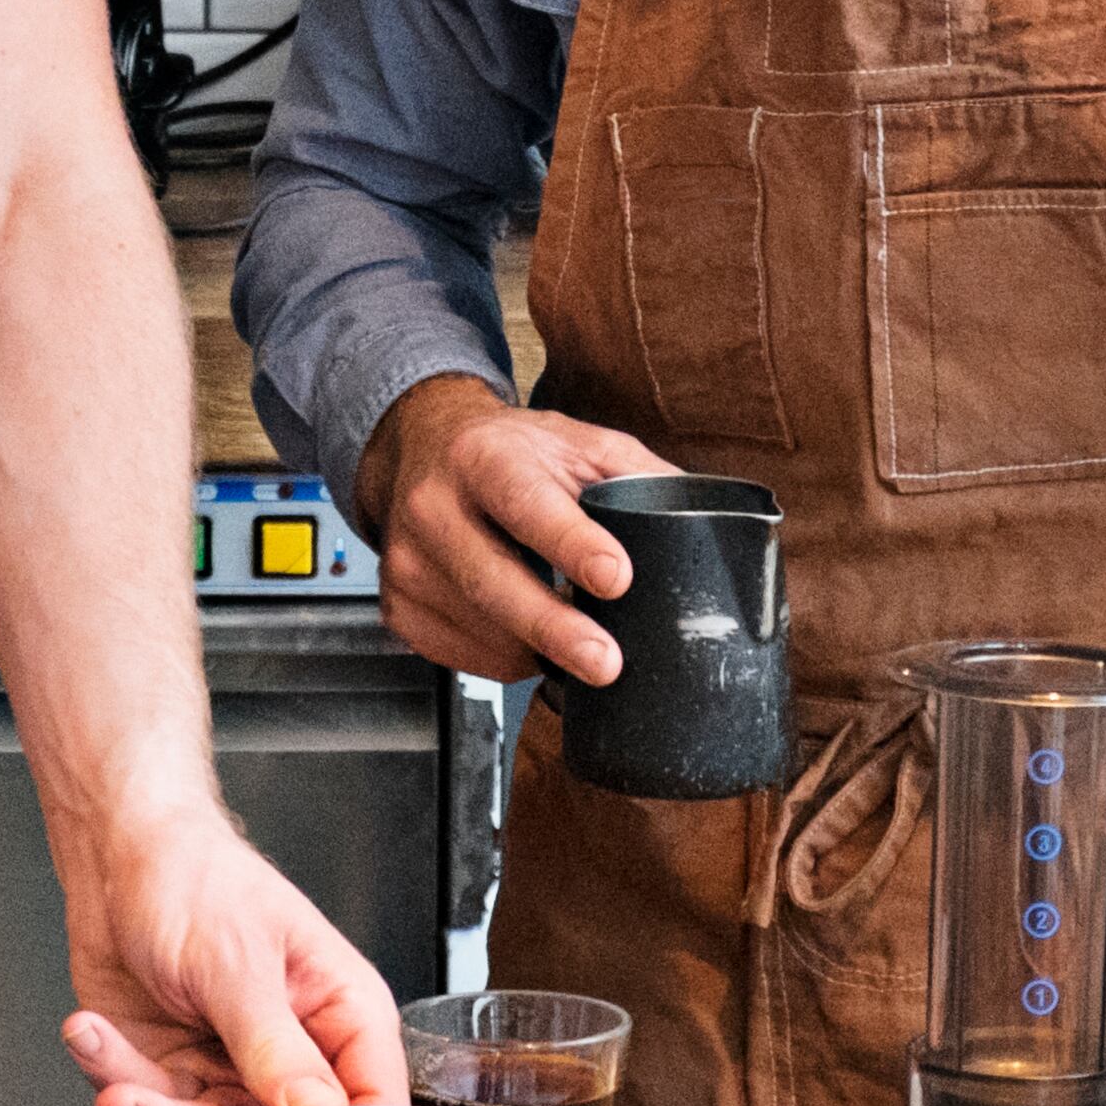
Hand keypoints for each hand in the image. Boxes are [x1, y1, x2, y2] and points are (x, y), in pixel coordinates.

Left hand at [55, 804, 405, 1105]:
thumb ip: (275, 1048)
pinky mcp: (175, 1076)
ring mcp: (231, 1069)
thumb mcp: (238, 961)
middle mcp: (293, 1052)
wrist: (119, 857)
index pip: (372, 1103)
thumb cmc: (198, 879)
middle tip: (159, 1104)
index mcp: (341, 1012)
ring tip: (111, 1069)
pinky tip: (92, 1034)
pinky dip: (113, 1077)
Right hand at [355, 376, 673, 687]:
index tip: (616, 577)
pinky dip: (509, 659)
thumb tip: (707, 524)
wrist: (424, 449)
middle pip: (491, 580)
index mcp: (483, 455)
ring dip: (538, 650)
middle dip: (554, 628)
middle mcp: (433, 505)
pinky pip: (464, 656)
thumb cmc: (511, 452)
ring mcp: (407, 561)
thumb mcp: (578, 443)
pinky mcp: (399, 607)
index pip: (525, 501)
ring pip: (480, 630)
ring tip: (579, 641)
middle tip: (606, 662)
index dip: (570, 543)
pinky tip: (528, 636)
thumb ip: (639, 477)